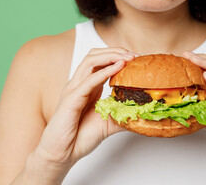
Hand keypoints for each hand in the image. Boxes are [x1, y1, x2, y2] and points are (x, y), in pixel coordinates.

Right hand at [35, 48, 135, 165]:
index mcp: (87, 86)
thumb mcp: (109, 123)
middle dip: (115, 51)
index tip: (137, 59)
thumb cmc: (80, 137)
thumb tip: (143, 113)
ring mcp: (73, 90)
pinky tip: (118, 67)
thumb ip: (123, 115)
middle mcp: (79, 84)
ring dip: (111, 56)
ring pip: (90, 62)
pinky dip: (104, 72)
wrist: (61, 154)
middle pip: (94, 56)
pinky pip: (88, 81)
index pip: (100, 61)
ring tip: (128, 57)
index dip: (118, 56)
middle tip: (134, 55)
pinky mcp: (71, 100)